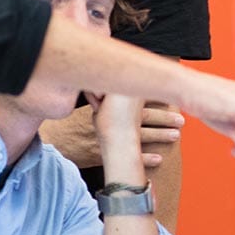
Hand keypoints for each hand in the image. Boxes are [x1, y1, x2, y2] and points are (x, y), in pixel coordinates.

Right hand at [43, 102, 181, 167]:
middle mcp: (111, 122)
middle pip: (141, 118)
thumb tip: (113, 74)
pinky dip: (144, 159)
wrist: (54, 137)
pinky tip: (159, 160)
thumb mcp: (84, 98)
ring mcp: (108, 139)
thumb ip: (101, 90)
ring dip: (159, 136)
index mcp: (108, 107)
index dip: (155, 100)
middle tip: (181, 121)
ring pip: (138, 137)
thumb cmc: (69, 119)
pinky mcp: (105, 153)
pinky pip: (127, 158)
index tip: (172, 99)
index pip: (135, 101)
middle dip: (163, 118)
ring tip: (175, 136)